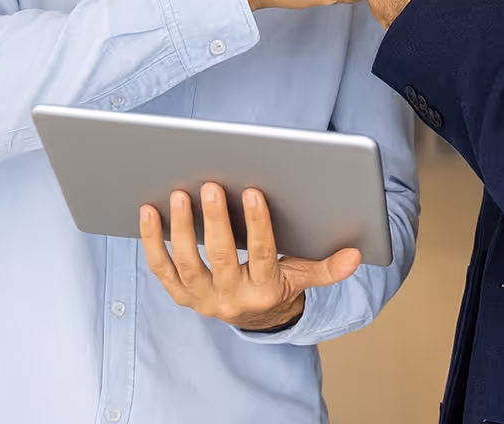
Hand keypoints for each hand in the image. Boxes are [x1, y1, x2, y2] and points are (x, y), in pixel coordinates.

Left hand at [139, 184, 361, 331]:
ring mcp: (202, 299)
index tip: (252, 191)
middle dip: (214, 221)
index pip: (262, 254)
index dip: (257, 224)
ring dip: (180, 229)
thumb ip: (328, 267)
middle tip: (208, 186)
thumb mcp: (305, 276)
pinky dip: (152, 241)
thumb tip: (356, 256)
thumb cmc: (280, 284)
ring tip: (177, 194)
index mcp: (266, 290)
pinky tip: (148, 211)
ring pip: (187, 263)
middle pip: (221, 257)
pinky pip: (162, 269)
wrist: (255, 318)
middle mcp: (231, 299)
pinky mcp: (181, 294)